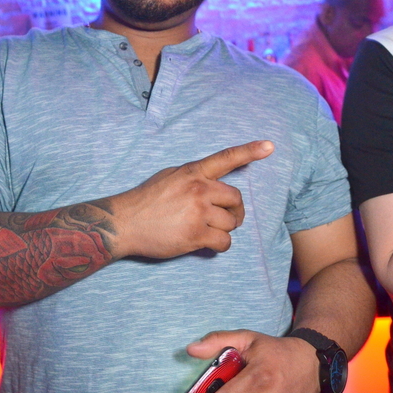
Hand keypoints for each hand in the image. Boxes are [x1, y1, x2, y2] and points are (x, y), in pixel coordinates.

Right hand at [110, 140, 273, 258]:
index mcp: (192, 173)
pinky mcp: (196, 235)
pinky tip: (206, 243)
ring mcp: (198, 212)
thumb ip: (193, 178)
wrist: (124, 223)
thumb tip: (212, 185)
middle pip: (236, 199)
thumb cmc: (145, 201)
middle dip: (233, 211)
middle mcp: (199, 190)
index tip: (269, 146)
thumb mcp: (169, 177)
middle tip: (224, 218)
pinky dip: (219, 245)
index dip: (250, 151)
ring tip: (205, 231)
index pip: (226, 158)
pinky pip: (224, 241)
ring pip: (231, 223)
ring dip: (223, 230)